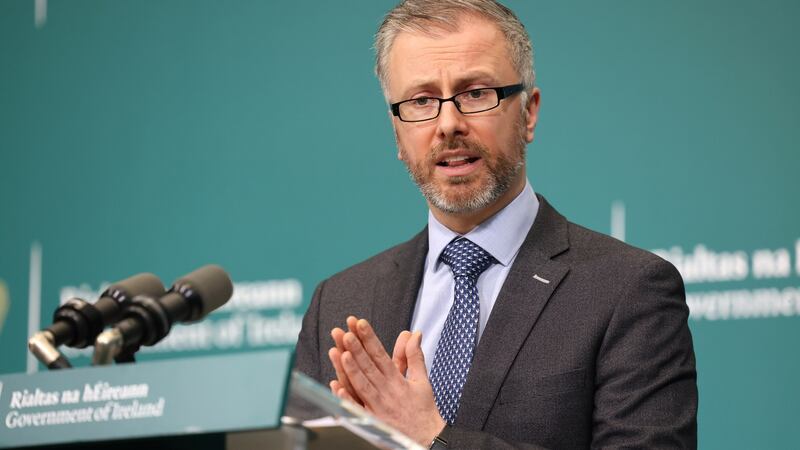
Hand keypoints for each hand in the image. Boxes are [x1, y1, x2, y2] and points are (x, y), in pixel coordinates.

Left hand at [329, 317, 445, 445]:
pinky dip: (347, 399)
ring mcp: (379, 406)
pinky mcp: (374, 421)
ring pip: (362, 384)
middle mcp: (387, 391)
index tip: (360, 323)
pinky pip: (358, 409)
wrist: (428, 440)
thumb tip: (413, 333)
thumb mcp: (422, 380)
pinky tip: (336, 388)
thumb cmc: (423, 410)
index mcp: (397, 380)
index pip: (380, 354)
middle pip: (369, 366)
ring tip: (340, 352)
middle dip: (356, 348)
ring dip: (351, 369)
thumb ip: (414, 355)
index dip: (369, 338)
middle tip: (345, 332)